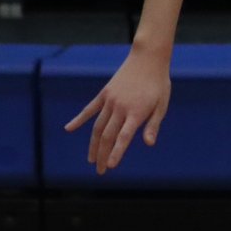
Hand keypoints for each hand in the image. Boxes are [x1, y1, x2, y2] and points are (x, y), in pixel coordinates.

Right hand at [64, 46, 171, 174]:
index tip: (111, 166)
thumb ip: (153, 125)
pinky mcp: (104, 93)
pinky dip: (79, 119)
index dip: (117, 153)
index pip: (124, 137)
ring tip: (91, 160)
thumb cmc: (158, 84)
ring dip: (94, 145)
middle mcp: (120, 108)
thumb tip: (148, 144)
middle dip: (103, 155)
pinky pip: (89, 109)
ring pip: (98, 126)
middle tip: (100, 171)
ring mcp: (110, 100)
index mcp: (136, 112)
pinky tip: (69, 129)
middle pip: (108, 136)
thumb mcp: (162, 105)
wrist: (148, 59)